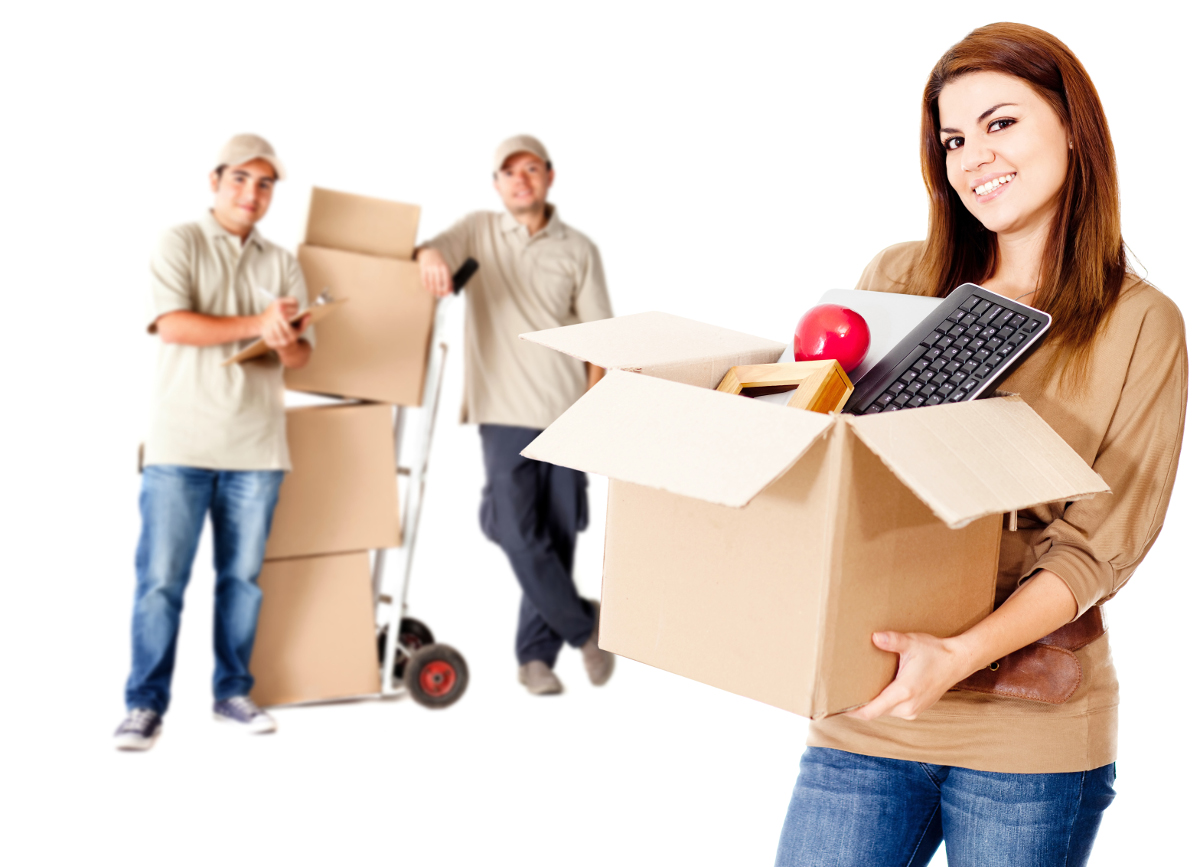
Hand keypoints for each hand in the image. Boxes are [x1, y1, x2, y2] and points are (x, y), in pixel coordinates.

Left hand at [259, 297, 300, 348]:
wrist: (288, 350)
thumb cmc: (293, 336)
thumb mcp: (300, 330)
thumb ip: (304, 322)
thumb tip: (308, 314)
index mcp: (292, 337)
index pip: (285, 324)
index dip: (282, 317)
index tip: (280, 311)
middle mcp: (285, 341)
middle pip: (277, 326)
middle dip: (275, 320)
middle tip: (274, 315)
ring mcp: (277, 344)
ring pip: (270, 330)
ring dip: (269, 324)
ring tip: (271, 320)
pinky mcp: (270, 344)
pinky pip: (265, 334)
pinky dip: (265, 329)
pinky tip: (267, 325)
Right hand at [417, 247, 453, 297]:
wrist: (430, 253)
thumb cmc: (440, 262)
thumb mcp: (446, 268)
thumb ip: (449, 279)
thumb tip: (450, 290)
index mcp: (444, 267)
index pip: (446, 281)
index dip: (447, 289)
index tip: (447, 293)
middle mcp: (437, 267)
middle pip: (438, 283)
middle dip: (440, 292)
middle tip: (441, 295)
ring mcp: (429, 268)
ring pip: (431, 283)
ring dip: (433, 291)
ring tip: (436, 294)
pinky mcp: (423, 269)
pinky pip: (424, 281)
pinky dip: (427, 287)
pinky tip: (430, 290)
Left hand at [846, 631, 972, 721]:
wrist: (957, 662)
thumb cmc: (934, 652)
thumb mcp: (912, 643)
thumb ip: (892, 640)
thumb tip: (874, 637)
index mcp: (904, 692)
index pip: (872, 711)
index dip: (853, 712)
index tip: (836, 707)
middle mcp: (907, 707)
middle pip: (875, 713)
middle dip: (858, 706)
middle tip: (839, 696)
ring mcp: (912, 711)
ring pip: (883, 712)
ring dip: (870, 705)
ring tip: (853, 693)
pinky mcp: (915, 709)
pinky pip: (892, 710)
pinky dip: (881, 704)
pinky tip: (873, 692)